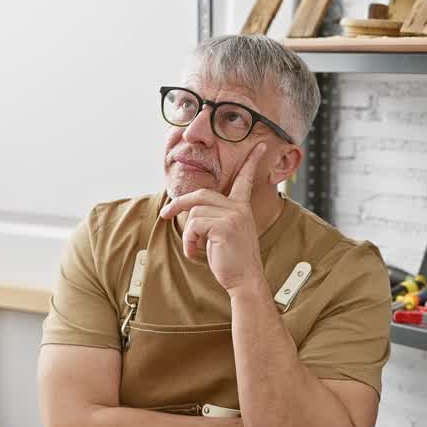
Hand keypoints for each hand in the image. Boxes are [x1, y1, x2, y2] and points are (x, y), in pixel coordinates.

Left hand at [160, 144, 267, 294]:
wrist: (245, 280)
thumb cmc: (233, 261)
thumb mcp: (226, 233)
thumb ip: (216, 218)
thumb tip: (191, 211)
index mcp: (242, 207)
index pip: (245, 179)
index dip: (251, 162)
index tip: (259, 146)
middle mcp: (239, 208)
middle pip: (201, 195)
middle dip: (179, 204)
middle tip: (166, 214)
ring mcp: (232, 216)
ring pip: (194, 213)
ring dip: (188, 234)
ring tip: (195, 248)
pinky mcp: (223, 226)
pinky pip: (194, 225)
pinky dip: (189, 241)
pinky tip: (196, 253)